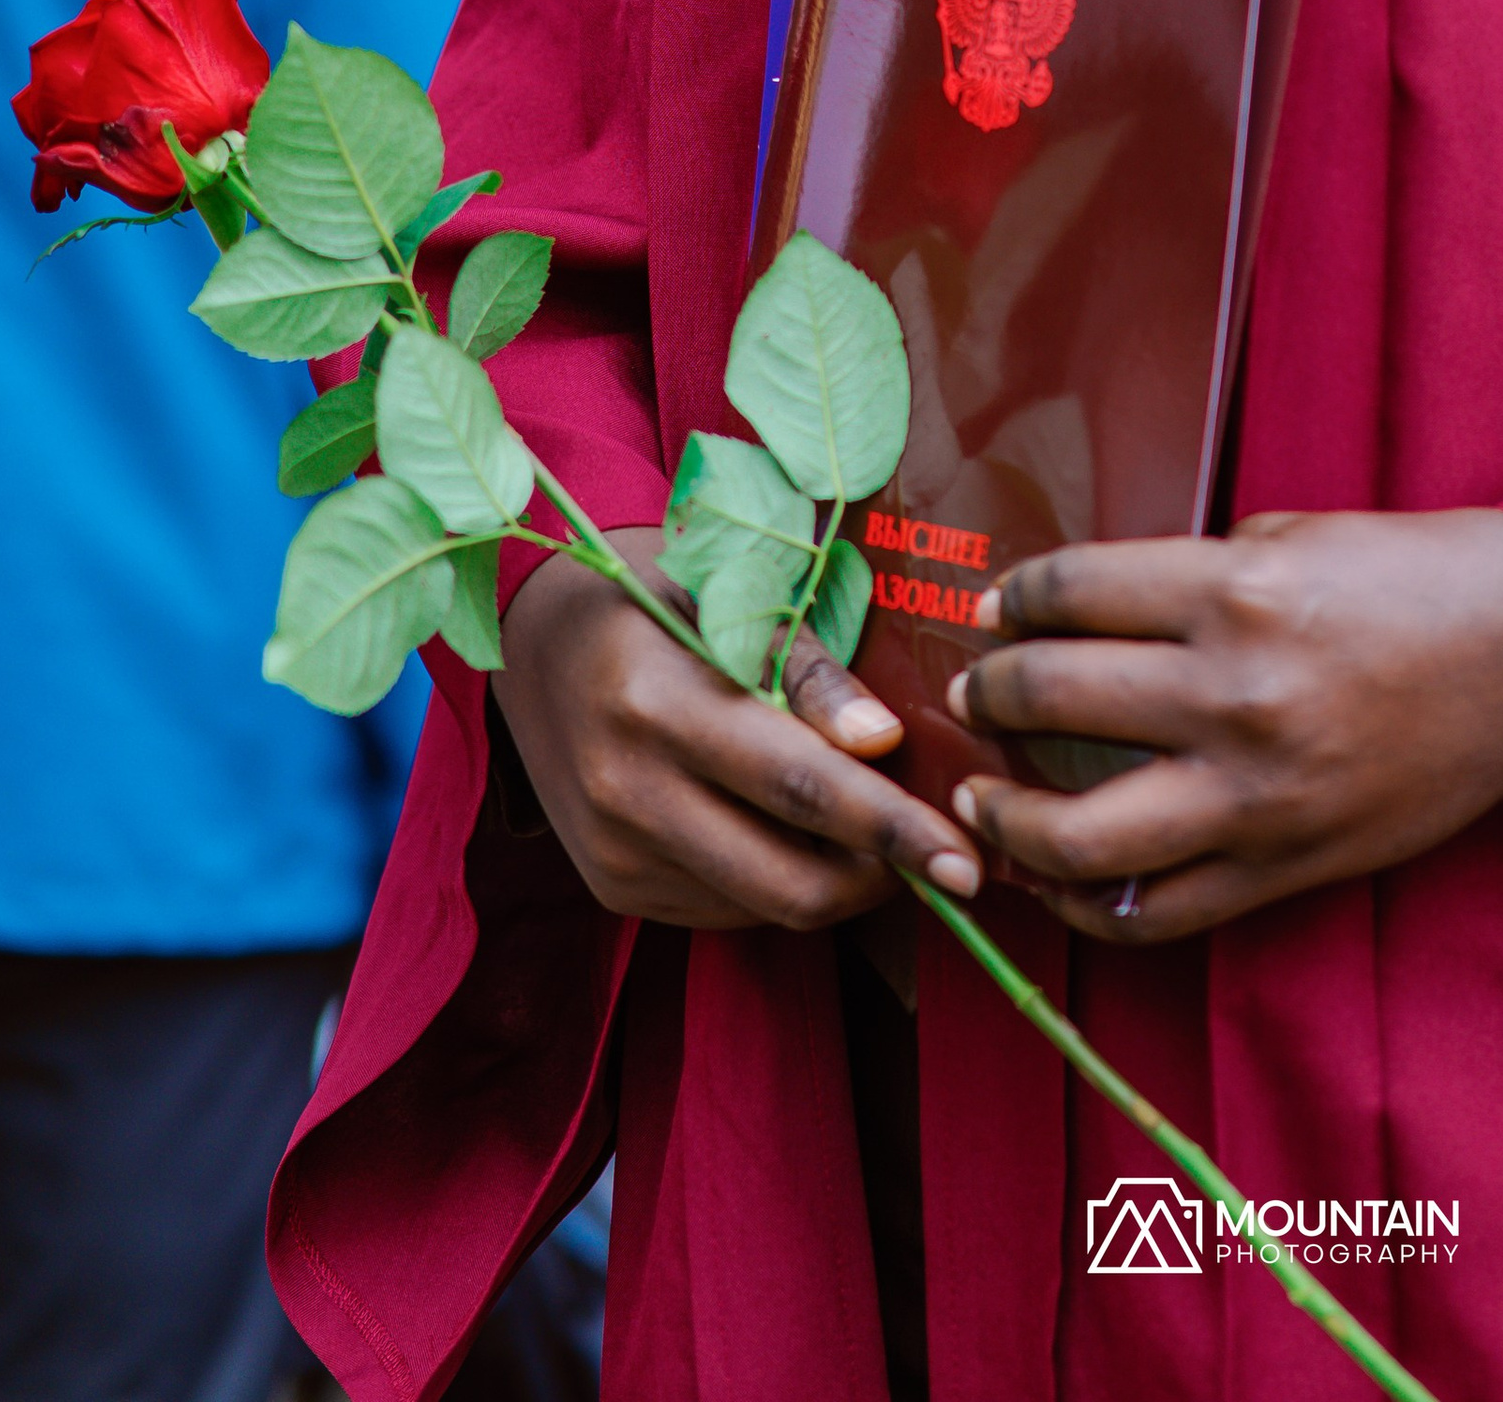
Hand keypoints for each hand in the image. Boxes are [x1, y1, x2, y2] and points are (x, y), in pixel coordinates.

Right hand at [497, 527, 982, 930]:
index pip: (799, 787)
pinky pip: (726, 908)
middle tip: (940, 849)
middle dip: (881, 877)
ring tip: (863, 819)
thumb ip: (805, 669)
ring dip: (835, 878)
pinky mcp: (612, 888)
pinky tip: (789, 824)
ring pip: (763, 906)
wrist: (535, 635)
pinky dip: (778, 878)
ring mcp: (614, 854)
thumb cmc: (657, 594)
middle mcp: (628, 793)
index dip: (893, 829)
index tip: (966, 859)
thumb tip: (882, 742)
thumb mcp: (731, 593)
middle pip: (787, 880)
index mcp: (658, 704)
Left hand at [946, 506, 1502, 942]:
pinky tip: (1058, 877)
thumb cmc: (1416, 574)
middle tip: (974, 690)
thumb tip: (1094, 615)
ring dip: (1007, 815)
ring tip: (981, 798)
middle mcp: (1234, 697)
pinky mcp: (1287, 866)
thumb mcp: (1294, 539)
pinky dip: (1089, 902)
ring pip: (1078, 835)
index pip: (1072, 594)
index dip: (1015, 598)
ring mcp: (1258, 797)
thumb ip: (1193, 577)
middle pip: (1053, 700)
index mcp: (1235, 593)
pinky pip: (1157, 910)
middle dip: (992, 692)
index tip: (996, 607)